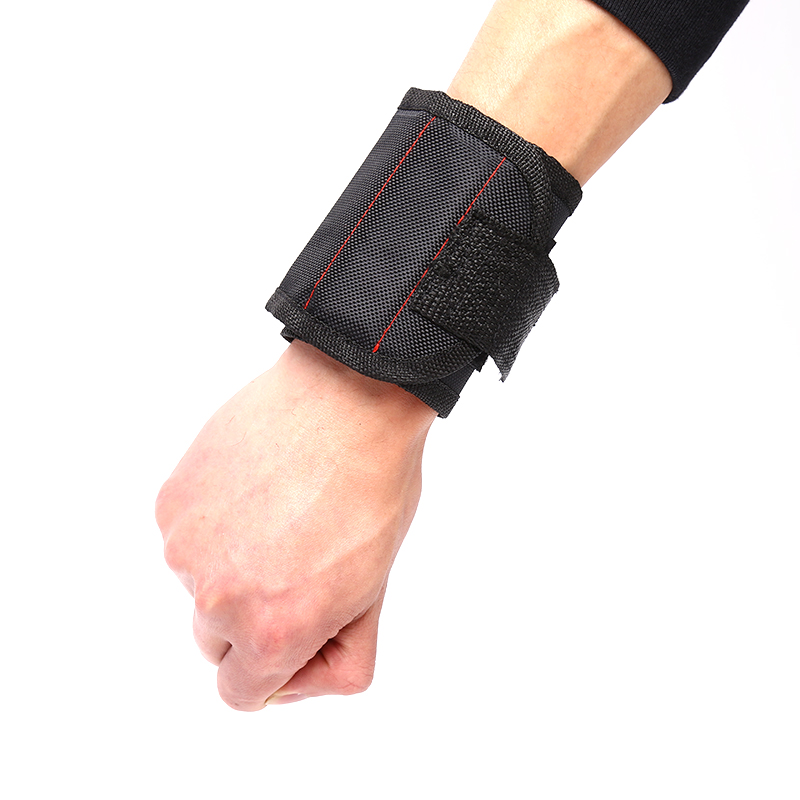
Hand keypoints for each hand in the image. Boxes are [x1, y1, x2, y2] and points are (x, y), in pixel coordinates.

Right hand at [156, 341, 435, 709]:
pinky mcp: (172, 501)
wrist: (348, 399)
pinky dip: (215, 520)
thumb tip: (288, 681)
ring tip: (281, 512)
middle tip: (297, 560)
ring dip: (232, 562)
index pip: (242, 693)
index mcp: (272, 630)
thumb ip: (335, 655)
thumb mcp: (374, 591)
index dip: (275, 667)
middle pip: (217, 641)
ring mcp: (187, 546)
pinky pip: (189, 534)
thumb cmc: (373, 490)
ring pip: (200, 583)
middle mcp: (218, 598)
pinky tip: (257, 486)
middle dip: (254, 615)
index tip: (299, 629)